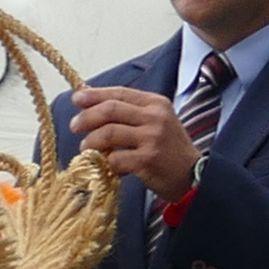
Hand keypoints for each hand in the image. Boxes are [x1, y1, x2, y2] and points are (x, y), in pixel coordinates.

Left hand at [69, 82, 203, 190]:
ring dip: (91, 141)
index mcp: (155, 103)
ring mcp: (152, 138)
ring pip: (109, 133)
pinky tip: (107, 165)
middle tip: (75, 126)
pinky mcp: (148, 159)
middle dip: (87, 117)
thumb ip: (131, 114)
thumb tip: (93, 109)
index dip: (94, 95)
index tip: (76, 99)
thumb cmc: (170, 149)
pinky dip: (106, 162)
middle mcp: (155, 117)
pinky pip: (115, 158)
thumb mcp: (157, 121)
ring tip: (86, 148)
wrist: (193, 174)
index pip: (119, 93)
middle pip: (110, 110)